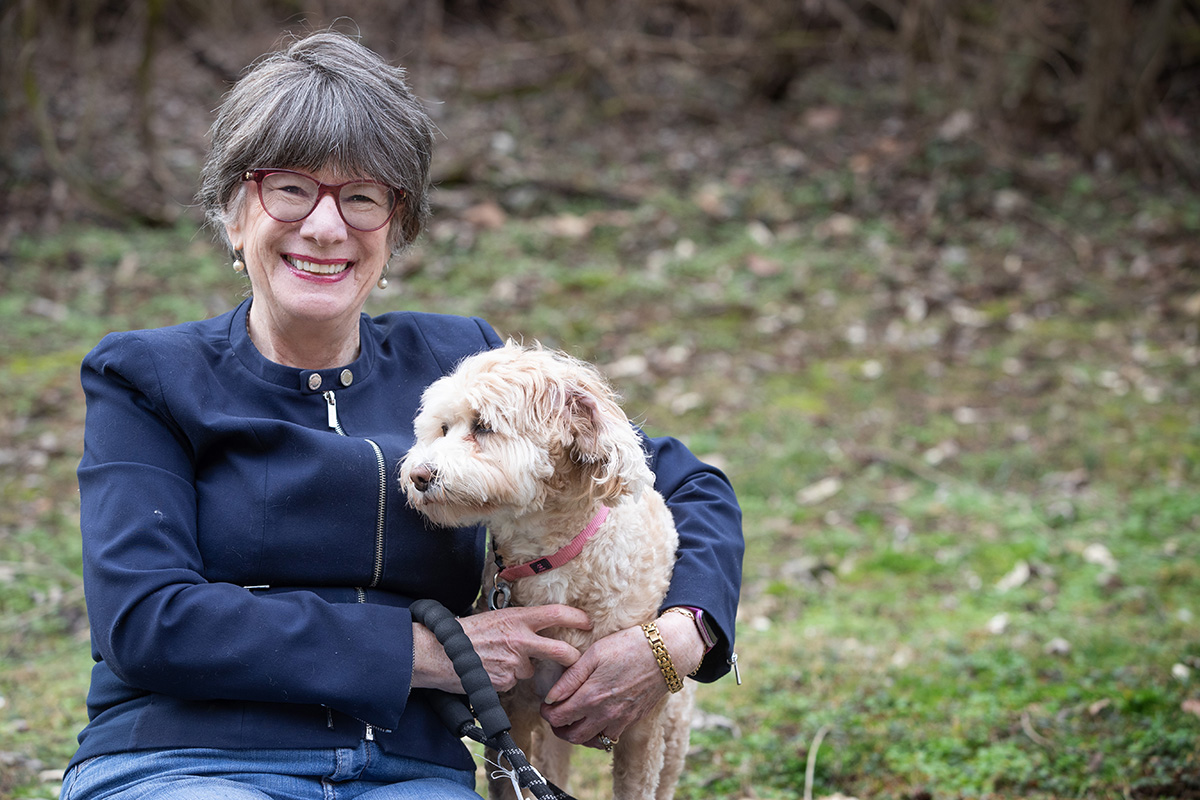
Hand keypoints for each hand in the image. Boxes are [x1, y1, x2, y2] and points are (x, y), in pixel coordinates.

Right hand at [412, 605, 590, 693]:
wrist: (439, 652)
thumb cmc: (465, 633)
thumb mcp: (496, 618)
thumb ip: (518, 625)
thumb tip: (537, 630)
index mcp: (518, 618)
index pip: (557, 614)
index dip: (577, 618)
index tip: (587, 622)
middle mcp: (521, 639)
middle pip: (561, 651)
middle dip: (572, 658)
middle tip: (574, 659)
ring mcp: (514, 663)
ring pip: (530, 670)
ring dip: (520, 669)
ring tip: (496, 660)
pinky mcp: (506, 682)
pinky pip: (512, 683)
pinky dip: (504, 680)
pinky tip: (488, 671)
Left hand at [539, 610, 703, 747]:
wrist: (667, 653)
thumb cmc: (630, 646)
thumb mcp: (595, 653)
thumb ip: (571, 677)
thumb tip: (551, 696)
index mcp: (592, 696)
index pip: (558, 717)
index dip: (547, 712)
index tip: (546, 703)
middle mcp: (605, 713)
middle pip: (572, 736)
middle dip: (558, 728)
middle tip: (555, 714)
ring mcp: (620, 720)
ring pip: (591, 741)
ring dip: (576, 734)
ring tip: (572, 719)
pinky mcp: (632, 720)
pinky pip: (609, 738)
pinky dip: (597, 735)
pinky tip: (594, 721)